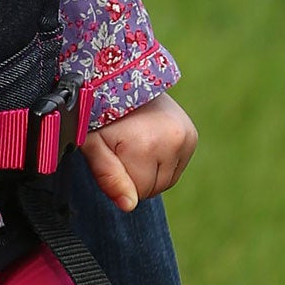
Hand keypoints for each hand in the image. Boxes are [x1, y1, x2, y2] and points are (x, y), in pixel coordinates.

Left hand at [80, 95, 197, 211]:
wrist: (120, 79)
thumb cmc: (99, 114)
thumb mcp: (92, 144)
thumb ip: (108, 176)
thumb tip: (129, 206)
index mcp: (146, 145)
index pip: (136, 193)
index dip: (118, 179)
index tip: (110, 154)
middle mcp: (173, 140)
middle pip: (152, 188)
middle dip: (134, 176)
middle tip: (121, 146)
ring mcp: (186, 137)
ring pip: (165, 181)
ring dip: (149, 171)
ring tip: (134, 143)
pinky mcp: (191, 136)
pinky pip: (176, 169)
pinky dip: (161, 163)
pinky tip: (148, 142)